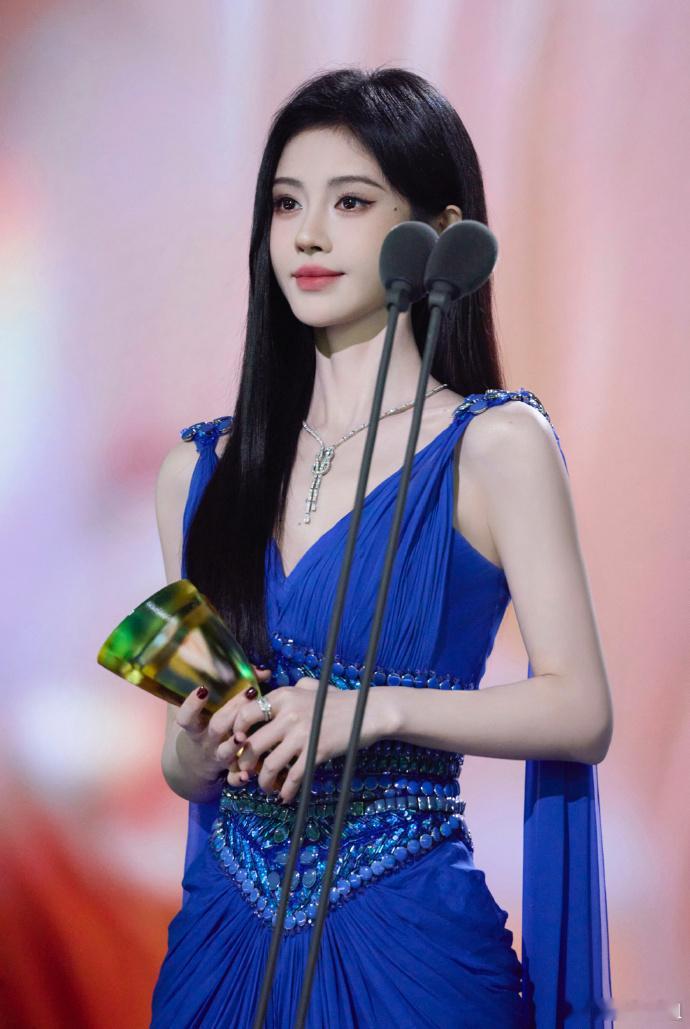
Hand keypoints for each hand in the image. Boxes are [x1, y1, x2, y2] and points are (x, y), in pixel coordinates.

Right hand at [175, 665, 272, 787]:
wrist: (194, 763)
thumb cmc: (206, 725)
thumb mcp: (208, 709)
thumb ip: (232, 687)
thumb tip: (264, 671)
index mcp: (196, 726)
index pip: (187, 716)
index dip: (192, 704)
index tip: (202, 689)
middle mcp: (206, 741)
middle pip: (217, 727)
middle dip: (231, 712)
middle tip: (248, 694)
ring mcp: (216, 758)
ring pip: (225, 753)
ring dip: (234, 745)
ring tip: (242, 737)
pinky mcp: (226, 773)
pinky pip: (231, 778)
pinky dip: (238, 778)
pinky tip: (247, 775)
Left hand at [230, 677, 390, 803]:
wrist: (366, 711)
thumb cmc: (338, 700)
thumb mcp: (310, 688)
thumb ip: (288, 691)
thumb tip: (268, 697)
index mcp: (283, 696)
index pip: (244, 714)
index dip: (235, 733)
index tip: (238, 746)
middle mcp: (288, 713)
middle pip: (253, 745)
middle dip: (244, 764)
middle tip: (245, 773)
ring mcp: (302, 734)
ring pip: (270, 765)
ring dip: (263, 782)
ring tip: (265, 787)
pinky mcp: (316, 751)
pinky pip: (293, 776)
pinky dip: (286, 790)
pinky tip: (285, 796)